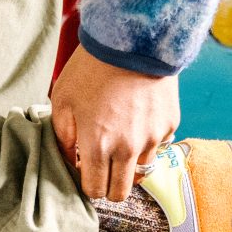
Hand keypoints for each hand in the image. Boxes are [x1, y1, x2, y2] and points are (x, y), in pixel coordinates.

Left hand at [51, 44, 179, 202]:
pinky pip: (157, 147)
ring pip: (140, 172)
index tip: (86, 172)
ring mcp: (151, 139)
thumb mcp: (63, 101)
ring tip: (121, 143)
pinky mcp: (169, 126)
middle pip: (120, 193)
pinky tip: (138, 120)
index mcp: (97, 146)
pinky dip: (147, 142)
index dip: (88, 185)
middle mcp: (127, 149)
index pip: (94, 190)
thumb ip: (63, 138)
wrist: (132, 38)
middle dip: (109, 187)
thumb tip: (70, 160)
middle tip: (104, 170)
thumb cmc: (91, 67)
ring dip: (129, 165)